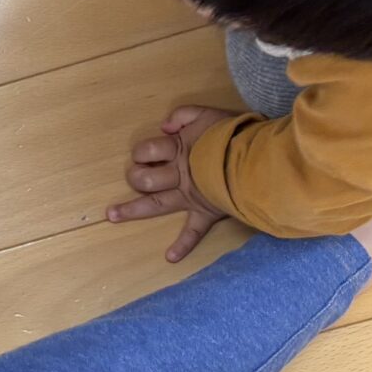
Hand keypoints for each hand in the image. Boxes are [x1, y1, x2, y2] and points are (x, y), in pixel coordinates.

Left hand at [108, 103, 235, 261]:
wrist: (258, 160)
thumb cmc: (233, 135)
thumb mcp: (206, 114)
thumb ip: (182, 115)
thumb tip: (165, 126)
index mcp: (177, 151)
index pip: (146, 151)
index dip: (142, 151)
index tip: (148, 153)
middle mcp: (179, 176)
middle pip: (144, 179)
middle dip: (135, 177)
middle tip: (138, 175)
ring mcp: (191, 196)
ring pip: (156, 205)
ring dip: (132, 210)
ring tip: (112, 215)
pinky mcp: (206, 212)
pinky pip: (194, 232)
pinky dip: (183, 245)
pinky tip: (170, 257)